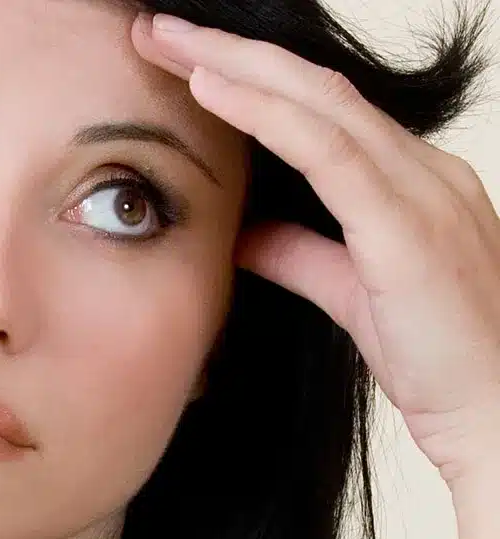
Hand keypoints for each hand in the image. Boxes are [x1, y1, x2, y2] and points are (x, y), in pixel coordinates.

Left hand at [131, 13, 499, 487]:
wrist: (497, 416)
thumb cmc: (438, 359)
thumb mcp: (352, 293)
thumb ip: (303, 255)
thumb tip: (246, 234)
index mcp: (409, 182)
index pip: (319, 109)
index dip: (250, 79)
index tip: (181, 63)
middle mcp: (420, 169)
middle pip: (313, 87)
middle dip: (231, 52)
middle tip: (157, 29)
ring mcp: (420, 190)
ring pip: (318, 100)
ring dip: (235, 65)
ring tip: (166, 39)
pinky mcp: (406, 227)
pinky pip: (327, 151)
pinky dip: (265, 114)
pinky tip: (211, 88)